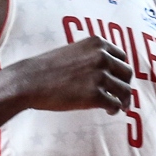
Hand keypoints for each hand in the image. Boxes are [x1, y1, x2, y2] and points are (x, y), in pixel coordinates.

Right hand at [13, 36, 133, 113]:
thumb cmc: (47, 68)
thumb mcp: (73, 52)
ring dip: (124, 100)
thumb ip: (91, 57)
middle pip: (127, 73)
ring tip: (119, 106)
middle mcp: (102, 57)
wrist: (29, 81)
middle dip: (125, 85)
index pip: (122, 56)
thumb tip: (107, 72)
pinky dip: (115, 109)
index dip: (120, 70)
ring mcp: (99, 76)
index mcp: (97, 43)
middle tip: (122, 96)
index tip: (118, 79)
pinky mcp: (95, 95)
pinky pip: (115, 104)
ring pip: (125, 90)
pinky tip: (109, 111)